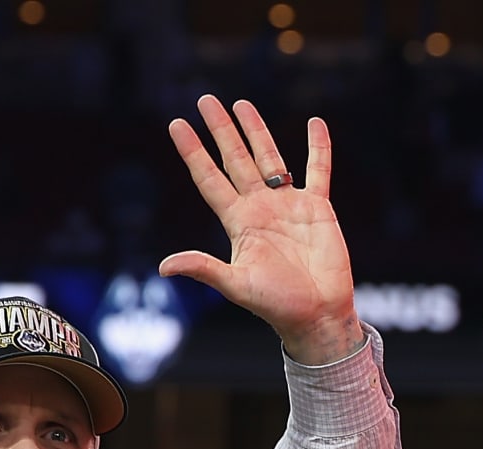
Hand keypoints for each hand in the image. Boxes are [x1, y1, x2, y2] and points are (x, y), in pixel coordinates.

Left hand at [160, 96, 359, 364]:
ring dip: (256, 130)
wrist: (317, 315)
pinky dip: (318, 148)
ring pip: (270, 157)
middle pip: (235, 159)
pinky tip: (315, 123)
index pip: (209, 179)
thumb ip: (204, 269)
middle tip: (205, 99)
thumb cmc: (277, 305)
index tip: (176, 125)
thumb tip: (164, 267)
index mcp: (239, 222)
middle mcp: (260, 208)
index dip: (193, 152)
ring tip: (242, 103)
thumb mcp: (236, 285)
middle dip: (221, 129)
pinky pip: (318, 170)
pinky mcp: (318, 208)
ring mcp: (289, 205)